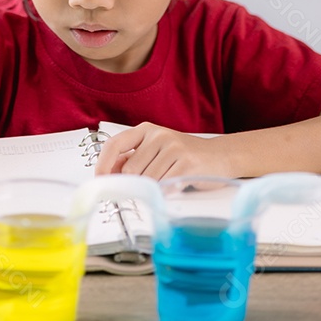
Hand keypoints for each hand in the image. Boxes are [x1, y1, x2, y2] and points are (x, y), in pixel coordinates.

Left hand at [94, 122, 227, 179]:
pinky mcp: (187, 163)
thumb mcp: (155, 150)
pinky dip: (167, 190)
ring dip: (153, 188)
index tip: (100, 179)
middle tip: (148, 185)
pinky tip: (176, 183)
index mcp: (146, 129)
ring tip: (167, 181)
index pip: (115, 144)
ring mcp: (173, 147)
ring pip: (147, 180)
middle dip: (135, 183)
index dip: (103, 164)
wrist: (220, 155)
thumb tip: (109, 172)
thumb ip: (132, 159)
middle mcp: (159, 135)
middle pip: (130, 169)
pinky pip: (165, 185)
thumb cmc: (185, 155)